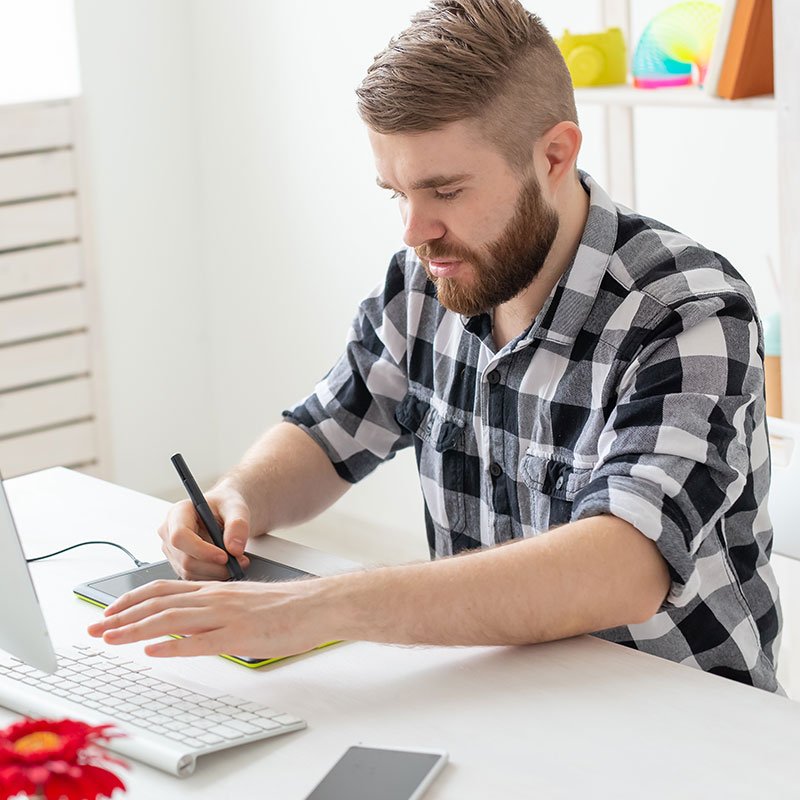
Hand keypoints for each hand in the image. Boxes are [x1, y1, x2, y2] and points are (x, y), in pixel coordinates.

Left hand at [87, 577, 332, 658]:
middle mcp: (214, 597)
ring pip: (171, 619)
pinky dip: (173, 647)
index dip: (131, 600)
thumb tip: (189, 625)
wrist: (315, 604)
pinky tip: (154, 652)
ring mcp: (226, 616)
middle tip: (95, 629)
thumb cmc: (284, 606)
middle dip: (121, 617)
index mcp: (214, 589)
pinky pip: (200, 641)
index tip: (108, 612)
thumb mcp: (242, 601)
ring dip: (136, 630)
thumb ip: (214, 609)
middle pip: (158, 603)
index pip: (163, 590)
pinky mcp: (239, 635)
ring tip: (111, 639)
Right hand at [158, 483, 250, 579]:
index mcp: (177, 513)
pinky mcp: (179, 564)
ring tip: (238, 561)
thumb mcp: (237, 507)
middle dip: (215, 565)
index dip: (202, 550)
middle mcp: (169, 533)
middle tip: (240, 561)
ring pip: (190, 572)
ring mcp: (172, 551)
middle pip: (185, 559)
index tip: (225, 556)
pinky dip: (214, 576)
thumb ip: (238, 524)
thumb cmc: (226, 506)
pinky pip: (194, 577)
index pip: (180, 536)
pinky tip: (227, 565)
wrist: (225, 513)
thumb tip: (234, 549)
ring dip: (217, 572)